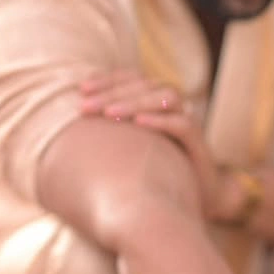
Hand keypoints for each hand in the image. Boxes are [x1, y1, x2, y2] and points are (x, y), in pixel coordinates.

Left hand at [80, 71, 245, 222]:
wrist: (202, 195)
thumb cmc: (159, 171)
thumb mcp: (131, 148)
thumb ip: (111, 132)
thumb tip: (71, 126)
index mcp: (153, 101)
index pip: (130, 78)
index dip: (106, 80)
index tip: (81, 90)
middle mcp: (172, 106)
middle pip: (143, 85)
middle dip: (112, 93)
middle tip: (86, 107)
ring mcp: (187, 121)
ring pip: (163, 97)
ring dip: (133, 102)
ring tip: (109, 114)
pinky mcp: (198, 142)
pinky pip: (182, 123)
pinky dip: (160, 121)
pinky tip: (138, 124)